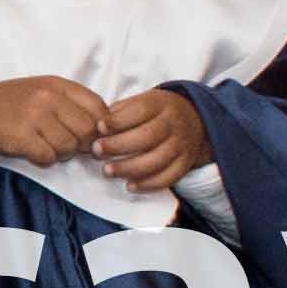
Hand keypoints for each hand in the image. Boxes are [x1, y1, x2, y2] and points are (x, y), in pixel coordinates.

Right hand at [0, 76, 118, 170]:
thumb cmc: (10, 103)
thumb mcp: (43, 91)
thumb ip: (71, 103)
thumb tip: (102, 129)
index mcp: (57, 84)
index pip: (98, 107)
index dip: (101, 126)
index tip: (90, 135)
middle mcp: (48, 97)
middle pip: (87, 130)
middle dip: (81, 143)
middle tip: (67, 145)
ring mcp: (35, 116)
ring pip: (69, 147)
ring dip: (60, 153)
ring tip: (45, 146)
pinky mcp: (21, 137)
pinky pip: (48, 157)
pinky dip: (43, 160)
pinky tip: (32, 151)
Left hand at [89, 88, 210, 192]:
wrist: (192, 119)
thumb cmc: (154, 112)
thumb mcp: (140, 102)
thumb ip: (119, 112)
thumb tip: (94, 127)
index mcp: (160, 104)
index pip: (141, 110)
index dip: (119, 120)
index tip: (99, 127)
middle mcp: (173, 123)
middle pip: (148, 135)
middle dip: (119, 145)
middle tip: (96, 151)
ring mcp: (182, 144)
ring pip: (158, 159)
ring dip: (130, 168)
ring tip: (107, 171)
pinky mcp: (186, 163)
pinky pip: (170, 177)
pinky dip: (149, 184)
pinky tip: (130, 186)